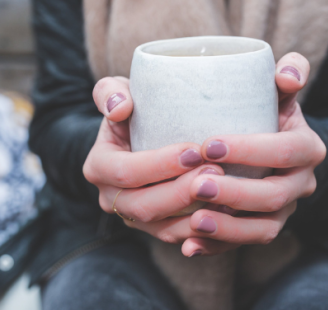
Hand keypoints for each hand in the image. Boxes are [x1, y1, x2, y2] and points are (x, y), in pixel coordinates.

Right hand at [84, 76, 213, 234]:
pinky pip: (180, 237)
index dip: (159, 164)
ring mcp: (134, 219)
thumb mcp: (119, 91)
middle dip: (182, 191)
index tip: (194, 150)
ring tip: (227, 191)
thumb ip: (111, 93)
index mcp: (98, 167)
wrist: (143, 134)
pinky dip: (204, 229)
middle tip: (217, 171)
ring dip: (196, 213)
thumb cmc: (135, 108)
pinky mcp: (157, 229)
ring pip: (164, 227)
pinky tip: (229, 211)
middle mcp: (111, 198)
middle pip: (145, 205)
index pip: (126, 172)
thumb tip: (120, 109)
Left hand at [178, 53, 326, 256]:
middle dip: (236, 193)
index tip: (208, 144)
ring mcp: (284, 211)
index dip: (250, 150)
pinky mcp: (263, 229)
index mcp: (307, 147)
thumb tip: (287, 75)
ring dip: (229, 229)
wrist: (264, 143)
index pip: (286, 150)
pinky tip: (190, 246)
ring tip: (194, 221)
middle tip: (196, 184)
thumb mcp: (276, 87)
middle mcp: (301, 183)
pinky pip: (243, 246)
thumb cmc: (262, 107)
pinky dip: (217, 248)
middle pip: (274, 196)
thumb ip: (288, 71)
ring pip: (264, 230)